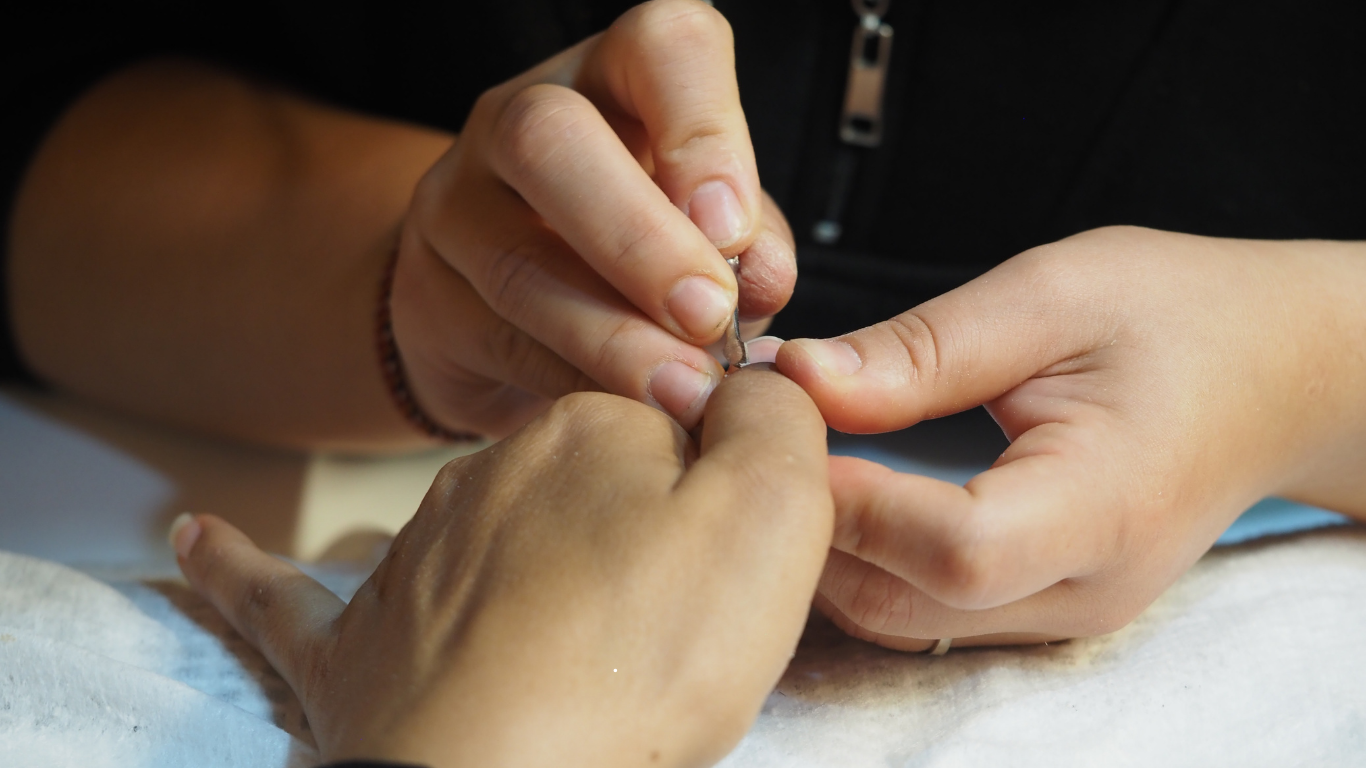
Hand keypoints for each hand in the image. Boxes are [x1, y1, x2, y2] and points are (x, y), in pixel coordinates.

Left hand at [171, 366, 830, 766]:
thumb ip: (775, 417)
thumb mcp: (768, 517)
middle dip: (639, 528)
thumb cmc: (635, 663)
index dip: (720, 484)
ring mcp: (416, 552)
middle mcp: (490, 473)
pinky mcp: (356, 643)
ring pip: (487, 532)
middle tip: (681, 619)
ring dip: (535, 560)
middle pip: (589, 481)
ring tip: (594, 643)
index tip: (736, 550)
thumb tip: (754, 373)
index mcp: (588, 431)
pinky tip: (198, 537)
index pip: (673, 418)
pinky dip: (239, 565)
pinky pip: (282, 593)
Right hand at [392, 0, 795, 436]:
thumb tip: (761, 280)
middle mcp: (521, 118)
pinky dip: (575, 384)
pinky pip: (501, 343)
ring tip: (683, 389)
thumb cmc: (638, 250)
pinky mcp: (428, 294)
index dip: (704, 131)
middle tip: (707, 316)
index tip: (735, 231)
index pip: (661, 48)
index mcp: (617, 76)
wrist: (505, 304)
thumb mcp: (713, 231)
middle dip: (639, 237)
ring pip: (519, 260)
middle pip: (549, 138)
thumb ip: (751, 246)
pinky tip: (628, 413)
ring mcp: (457, 203)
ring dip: (613, 335)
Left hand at [775, 226, 1365, 649]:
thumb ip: (922, 350)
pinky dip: (862, 557)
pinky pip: (920, 608)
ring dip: (823, 548)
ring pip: (896, 618)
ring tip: (789, 454)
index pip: (955, 549)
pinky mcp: (1040, 606)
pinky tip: (840, 486)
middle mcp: (1083, 587)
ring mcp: (1062, 612)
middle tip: (756, 433)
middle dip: (808, 525)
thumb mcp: (1051, 296)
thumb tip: (800, 379)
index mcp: (1104, 503)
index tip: (777, 428)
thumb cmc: (1180, 318)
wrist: (1275, 371)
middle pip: (902, 603)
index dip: (851, 500)